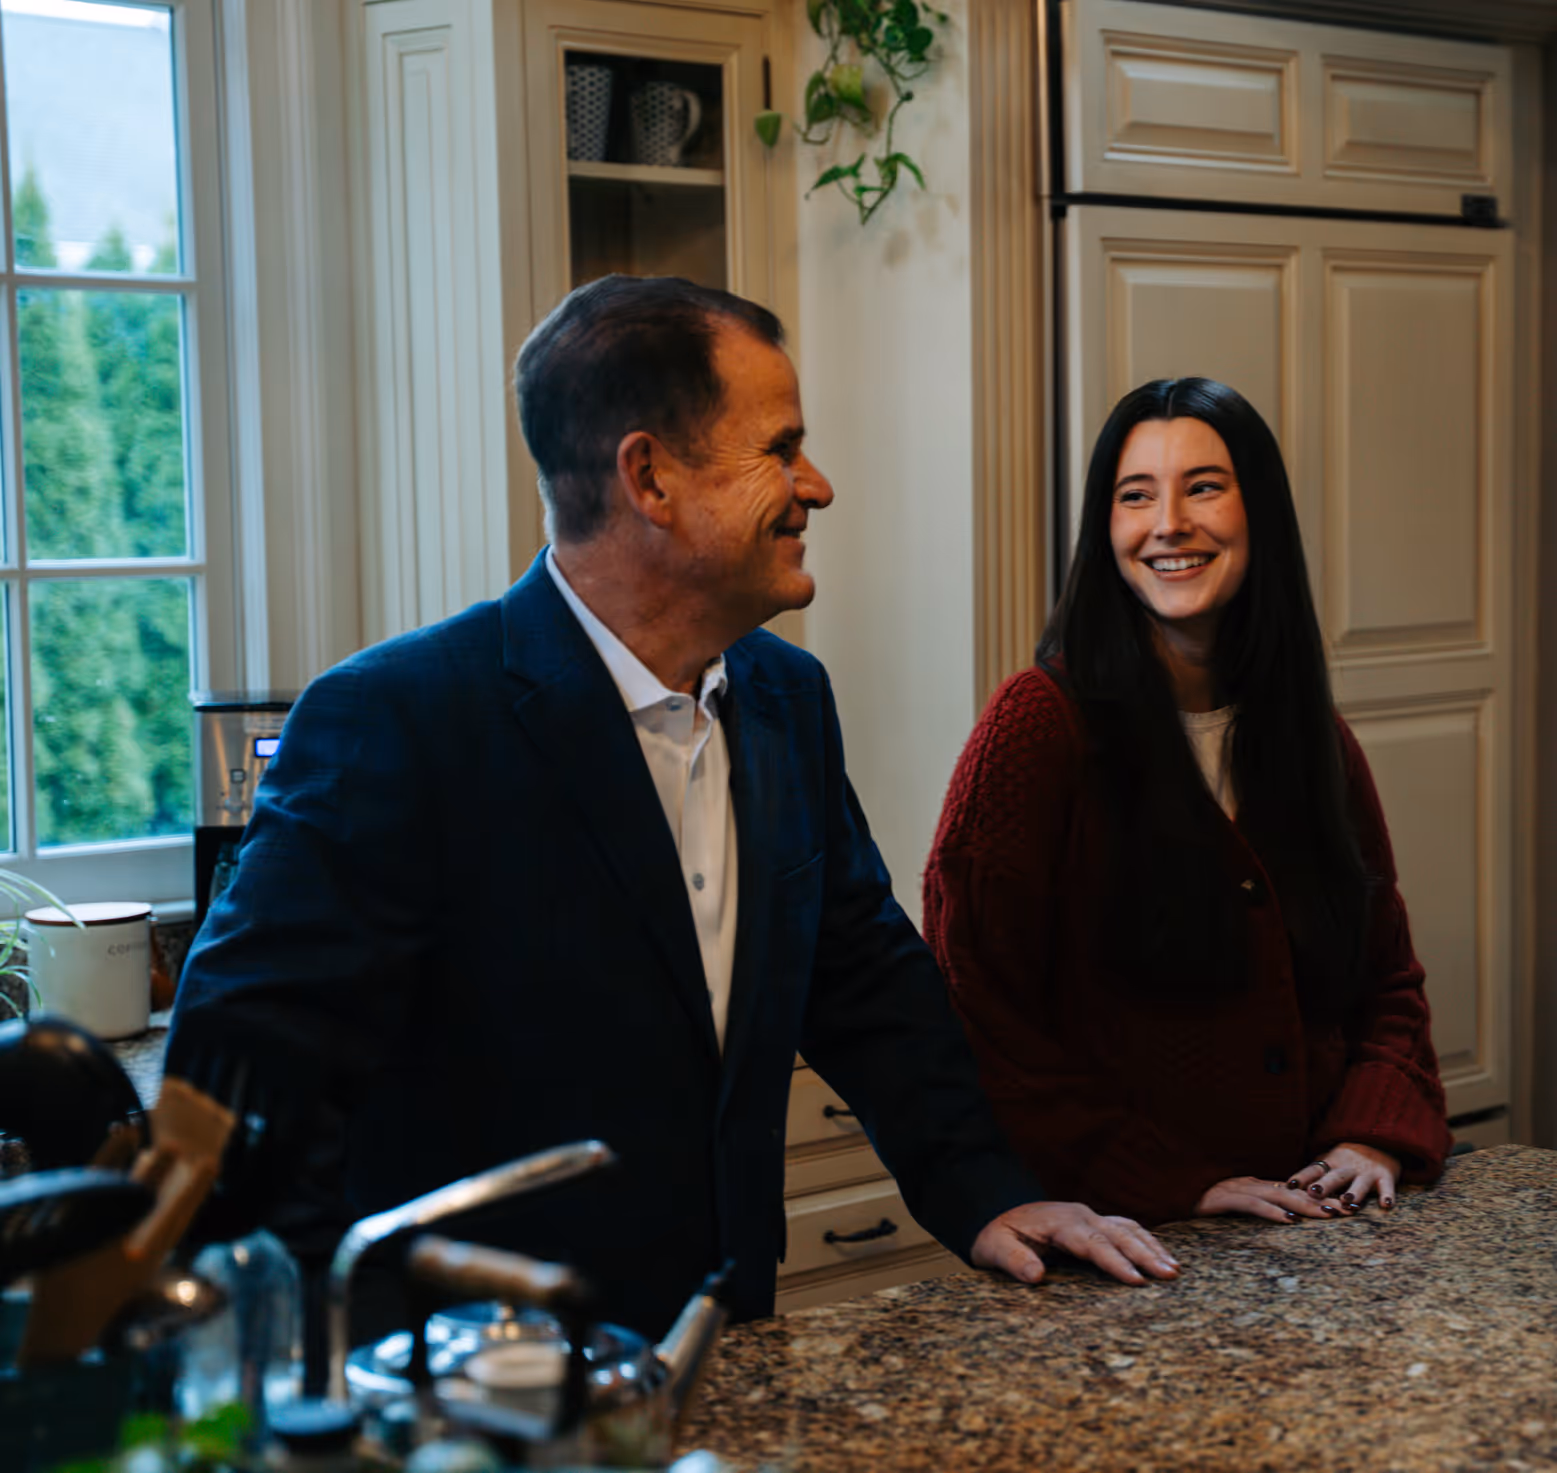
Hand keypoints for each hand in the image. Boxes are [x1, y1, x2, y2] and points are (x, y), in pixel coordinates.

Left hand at [971, 1201, 1179, 1286]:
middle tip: (1170, 1276)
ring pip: (1127, 1228)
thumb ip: (1013, 1260)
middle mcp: (1079, 1215)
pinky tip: (1161, 1254)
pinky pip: (1125, 1227)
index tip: (1137, 1281)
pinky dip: (1146, 1240)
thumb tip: (1036, 1276)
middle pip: (1118, 1233)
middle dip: (1146, 1254)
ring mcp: (1088, 1215)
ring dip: (1152, 1247)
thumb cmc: (997, 1237)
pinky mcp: (1093, 1221)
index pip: (1092, 1243)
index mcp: (1058, 1222)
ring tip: (1175, 1269)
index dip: (1116, 1262)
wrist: (995, 1213)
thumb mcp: (994, 1248)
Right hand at [1195, 1175, 1344, 1222]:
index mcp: (1256, 1187)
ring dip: (1305, 1206)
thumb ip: (1257, 1210)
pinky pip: (1251, 1205)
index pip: (1296, 1192)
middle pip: (1293, 1192)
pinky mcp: (1222, 1199)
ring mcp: (1236, 1189)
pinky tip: (1288, 1220)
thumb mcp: (1234, 1209)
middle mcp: (1250, 1185)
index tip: (1347, 1208)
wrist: (1170, 1192)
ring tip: (1328, 1215)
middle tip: (1349, 1211)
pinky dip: (1270, 1212)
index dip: (1322, 1199)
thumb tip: (1284, 1220)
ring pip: (1277, 1196)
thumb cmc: (1201, 1205)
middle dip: (1323, 1201)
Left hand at [1285, 1143, 1400, 1213]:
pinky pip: (1387, 1187)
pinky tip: (1386, 1205)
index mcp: (1331, 1163)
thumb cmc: (1349, 1157)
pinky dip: (1387, 1195)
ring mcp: (1367, 1172)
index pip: (1313, 1170)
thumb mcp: (1330, 1160)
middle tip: (1313, 1193)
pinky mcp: (1385, 1176)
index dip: (1302, 1177)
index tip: (1289, 1185)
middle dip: (1324, 1185)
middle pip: (1334, 1177)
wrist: (1379, 1139)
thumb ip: (1315, 1173)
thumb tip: (1289, 1187)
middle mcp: (1347, 1167)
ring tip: (1346, 1201)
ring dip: (1353, 1192)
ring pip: (1359, 1183)